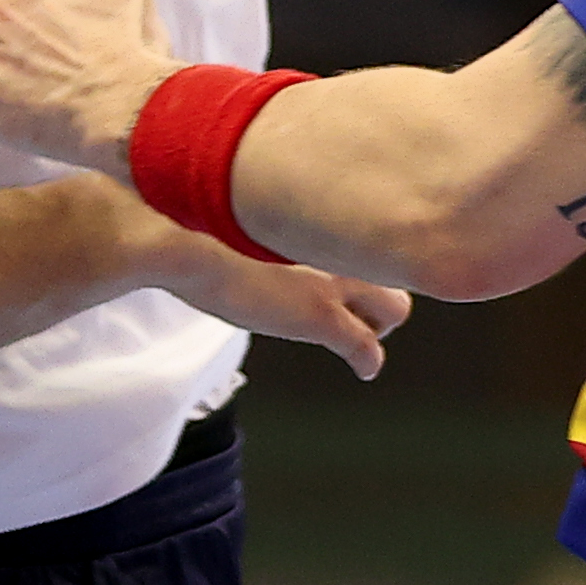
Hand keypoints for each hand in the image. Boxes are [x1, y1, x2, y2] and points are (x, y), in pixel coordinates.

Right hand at [155, 236, 410, 382]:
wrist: (186, 245)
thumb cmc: (202, 225)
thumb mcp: (250, 214)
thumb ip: (275, 223)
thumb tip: (262, 227)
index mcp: (324, 217)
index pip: (376, 230)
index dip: (369, 253)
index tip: (355, 265)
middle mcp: (339, 245)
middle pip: (399, 267)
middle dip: (382, 290)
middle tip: (357, 304)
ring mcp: (333, 283)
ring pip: (396, 308)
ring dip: (377, 324)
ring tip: (354, 332)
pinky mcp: (320, 319)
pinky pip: (365, 348)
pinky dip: (367, 362)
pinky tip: (363, 369)